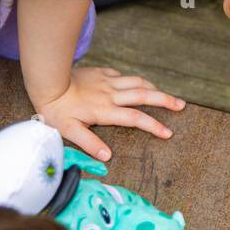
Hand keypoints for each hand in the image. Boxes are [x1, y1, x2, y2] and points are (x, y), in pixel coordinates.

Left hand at [31, 67, 184, 162]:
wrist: (48, 81)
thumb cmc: (56, 109)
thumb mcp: (69, 131)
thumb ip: (89, 143)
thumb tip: (108, 156)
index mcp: (106, 110)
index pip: (136, 119)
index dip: (154, 126)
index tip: (168, 133)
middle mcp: (112, 94)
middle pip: (145, 95)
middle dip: (165, 100)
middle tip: (181, 105)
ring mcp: (108, 81)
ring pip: (137, 82)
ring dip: (154, 88)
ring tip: (166, 94)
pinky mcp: (102, 72)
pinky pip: (123, 75)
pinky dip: (134, 80)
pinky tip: (136, 84)